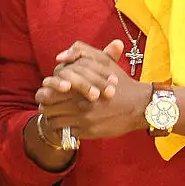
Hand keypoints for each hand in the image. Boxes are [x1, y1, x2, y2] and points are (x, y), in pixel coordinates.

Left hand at [36, 39, 150, 139]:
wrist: (139, 105)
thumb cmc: (119, 82)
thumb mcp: (103, 62)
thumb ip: (80, 52)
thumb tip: (59, 58)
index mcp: (78, 86)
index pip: (47, 92)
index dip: (45, 93)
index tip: (49, 93)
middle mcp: (78, 104)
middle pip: (47, 108)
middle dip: (47, 106)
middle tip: (50, 105)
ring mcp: (82, 120)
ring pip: (54, 122)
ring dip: (54, 118)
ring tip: (59, 115)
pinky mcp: (88, 132)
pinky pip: (67, 132)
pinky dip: (66, 128)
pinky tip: (70, 123)